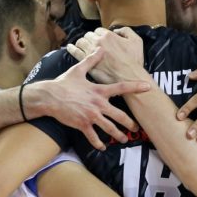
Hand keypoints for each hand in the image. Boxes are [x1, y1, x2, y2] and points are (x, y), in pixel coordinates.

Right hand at [33, 48, 149, 150]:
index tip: (148, 87)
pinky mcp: (82, 124)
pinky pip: (93, 136)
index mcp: (99, 91)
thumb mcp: (78, 70)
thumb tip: (100, 49)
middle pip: (119, 115)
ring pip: (109, 128)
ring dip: (118, 135)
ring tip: (124, 139)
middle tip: (136, 128)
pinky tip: (102, 147)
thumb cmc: (64, 83)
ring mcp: (90, 116)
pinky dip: (98, 143)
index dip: (135, 87)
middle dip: (129, 123)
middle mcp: (97, 104)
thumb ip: (91, 60)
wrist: (49, 97)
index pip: (121, 88)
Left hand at [67, 27, 145, 83]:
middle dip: (90, 38)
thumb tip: (116, 30)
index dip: (100, 35)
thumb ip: (126, 31)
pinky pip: (76, 53)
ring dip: (82, 42)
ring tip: (82, 45)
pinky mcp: (87, 63)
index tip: (101, 40)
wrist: (130, 78)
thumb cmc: (134, 61)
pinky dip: (72, 48)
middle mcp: (98, 42)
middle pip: (88, 35)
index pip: (98, 30)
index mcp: (108, 35)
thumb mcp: (136, 41)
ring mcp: (91, 53)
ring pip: (81, 42)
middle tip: (92, 43)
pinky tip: (70, 47)